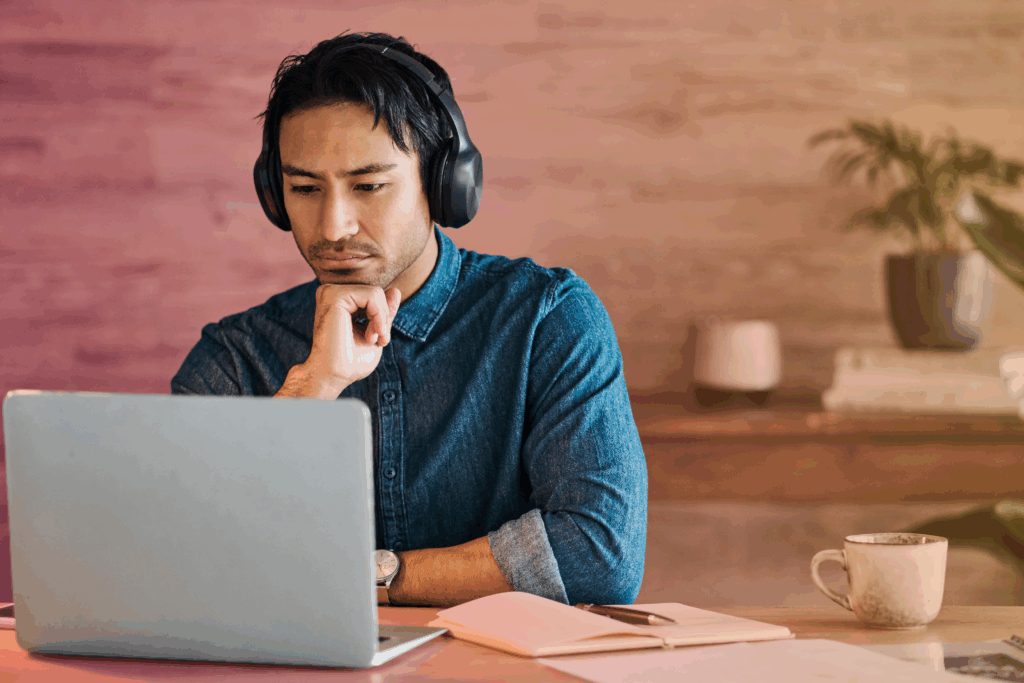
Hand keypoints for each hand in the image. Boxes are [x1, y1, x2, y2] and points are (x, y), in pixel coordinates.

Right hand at [276, 284, 401, 398]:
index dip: (383, 318)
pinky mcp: (334, 295)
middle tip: (377, 341)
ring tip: (372, 339)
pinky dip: (379, 316)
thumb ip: (384, 312)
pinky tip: (371, 335)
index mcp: (339, 301)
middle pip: (377, 292)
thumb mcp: (375, 332)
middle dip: (383, 318)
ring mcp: (331, 292)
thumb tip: (396, 290)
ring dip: (381, 319)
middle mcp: (332, 293)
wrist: (334, 375)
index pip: (374, 297)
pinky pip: (372, 295)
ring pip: (376, 293)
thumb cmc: (352, 360)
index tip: (379, 340)